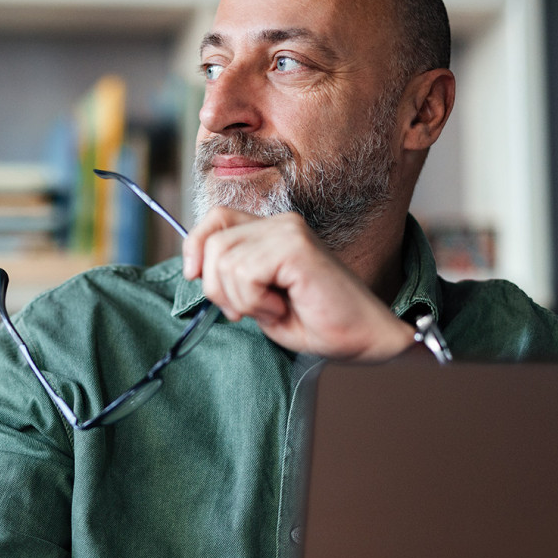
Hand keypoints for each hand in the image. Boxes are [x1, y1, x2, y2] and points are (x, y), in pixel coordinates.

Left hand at [182, 207, 413, 360]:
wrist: (363, 338)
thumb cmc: (317, 323)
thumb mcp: (258, 299)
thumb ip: (232, 277)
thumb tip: (194, 268)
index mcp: (272, 231)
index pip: (216, 219)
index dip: (195, 246)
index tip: (194, 276)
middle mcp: (281, 223)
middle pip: (213, 242)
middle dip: (217, 287)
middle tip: (247, 310)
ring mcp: (289, 231)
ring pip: (225, 260)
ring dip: (241, 298)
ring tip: (273, 309)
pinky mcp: (296, 247)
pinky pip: (246, 272)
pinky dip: (255, 301)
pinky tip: (282, 307)